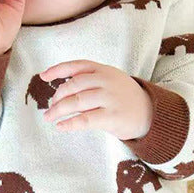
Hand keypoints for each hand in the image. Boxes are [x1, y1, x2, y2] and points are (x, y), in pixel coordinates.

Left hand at [39, 61, 153, 140]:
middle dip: (58, 97)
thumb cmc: (124, 98)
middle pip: (74, 85)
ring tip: (49, 117)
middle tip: (50, 107)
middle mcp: (106, 81)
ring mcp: (110, 98)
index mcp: (104, 70)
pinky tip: (61, 126)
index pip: (77, 66)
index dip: (58, 70)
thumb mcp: (110, 81)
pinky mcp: (113, 117)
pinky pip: (85, 120)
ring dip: (59, 110)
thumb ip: (90, 81)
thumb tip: (61, 92)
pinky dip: (70, 123)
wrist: (150, 113)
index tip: (43, 76)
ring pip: (77, 102)